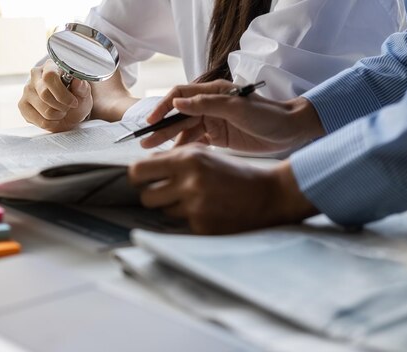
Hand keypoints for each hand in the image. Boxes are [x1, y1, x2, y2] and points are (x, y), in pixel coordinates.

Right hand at [19, 60, 139, 131]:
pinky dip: (51, 123)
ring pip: (44, 110)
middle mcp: (35, 76)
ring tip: (61, 112)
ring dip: (58, 115)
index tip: (74, 102)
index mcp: (50, 67)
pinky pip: (39, 121)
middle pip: (45, 95)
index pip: (49, 76)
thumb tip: (78, 81)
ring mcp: (27, 90)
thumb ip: (82, 87)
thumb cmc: (76, 97)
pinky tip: (53, 118)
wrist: (69, 110)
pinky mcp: (23, 105)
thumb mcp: (84, 92)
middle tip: (68, 108)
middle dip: (62, 106)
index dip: (62, 93)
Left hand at [128, 144, 317, 234]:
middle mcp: (189, 182)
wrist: (269, 194)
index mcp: (187, 159)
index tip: (143, 180)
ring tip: (197, 200)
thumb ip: (173, 158)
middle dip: (154, 196)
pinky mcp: (203, 227)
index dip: (137, 178)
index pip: (138, 171)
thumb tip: (142, 166)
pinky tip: (210, 212)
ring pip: (164, 212)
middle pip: (146, 197)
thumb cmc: (234, 173)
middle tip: (169, 193)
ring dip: (175, 208)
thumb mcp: (205, 155)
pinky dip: (192, 219)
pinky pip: (183, 224)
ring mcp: (196, 207)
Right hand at [140, 80, 325, 152]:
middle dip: (162, 128)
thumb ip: (207, 104)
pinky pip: (196, 142)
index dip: (163, 106)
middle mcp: (210, 106)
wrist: (290, 131)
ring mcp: (214, 122)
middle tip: (145, 142)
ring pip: (186, 130)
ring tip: (155, 153)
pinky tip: (175, 158)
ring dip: (170, 140)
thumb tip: (177, 102)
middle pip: (179, 115)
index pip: (181, 95)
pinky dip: (185, 149)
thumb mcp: (238, 108)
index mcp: (213, 93)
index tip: (151, 121)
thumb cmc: (267, 115)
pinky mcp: (219, 137)